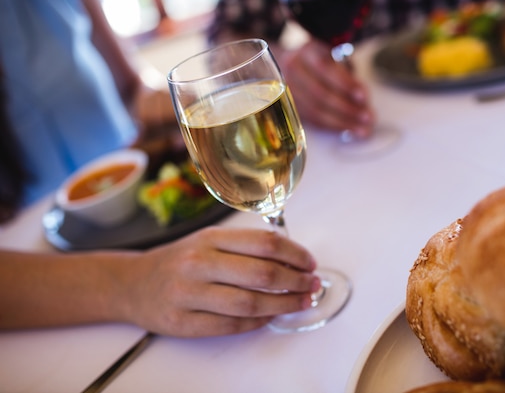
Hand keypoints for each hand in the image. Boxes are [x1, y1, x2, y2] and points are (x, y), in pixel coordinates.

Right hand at [122, 227, 319, 336]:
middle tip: (312, 285)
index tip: (309, 263)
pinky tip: (271, 316)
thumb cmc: (179, 261)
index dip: (294, 254)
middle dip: (296, 281)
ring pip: (250, 303)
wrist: (133, 284)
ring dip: (284, 304)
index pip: (264, 243)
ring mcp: (189, 294)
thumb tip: (291, 260)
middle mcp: (199, 263)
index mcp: (209, 238)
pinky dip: (258, 322)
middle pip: (262, 273)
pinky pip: (232, 325)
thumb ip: (244, 247)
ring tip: (301, 302)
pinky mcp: (184, 322)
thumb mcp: (208, 241)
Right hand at [278, 39, 375, 137]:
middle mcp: (292, 69)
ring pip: (316, 110)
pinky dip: (332, 126)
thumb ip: (347, 75)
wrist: (292, 65)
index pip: (325, 68)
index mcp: (307, 51)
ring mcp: (286, 89)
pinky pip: (312, 120)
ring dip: (342, 122)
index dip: (345, 84)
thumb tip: (363, 100)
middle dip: (347, 108)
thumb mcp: (334, 58)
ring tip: (361, 129)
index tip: (363, 96)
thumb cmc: (321, 61)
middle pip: (320, 93)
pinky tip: (347, 129)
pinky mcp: (289, 107)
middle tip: (367, 117)